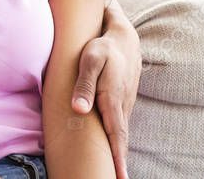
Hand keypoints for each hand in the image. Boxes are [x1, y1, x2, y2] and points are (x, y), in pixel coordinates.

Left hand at [71, 1, 140, 178]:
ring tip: (113, 172)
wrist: (124, 38)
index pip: (116, 135)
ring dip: (117, 153)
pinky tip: (111, 149)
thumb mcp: (90, 60)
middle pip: (120, 140)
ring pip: (120, 133)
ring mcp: (123, 105)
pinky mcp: (121, 102)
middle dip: (119, 162)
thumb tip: (79, 110)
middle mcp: (121, 106)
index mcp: (113, 100)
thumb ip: (84, 85)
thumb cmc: (103, 49)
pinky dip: (116, 140)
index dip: (118, 157)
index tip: (119, 176)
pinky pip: (118, 125)